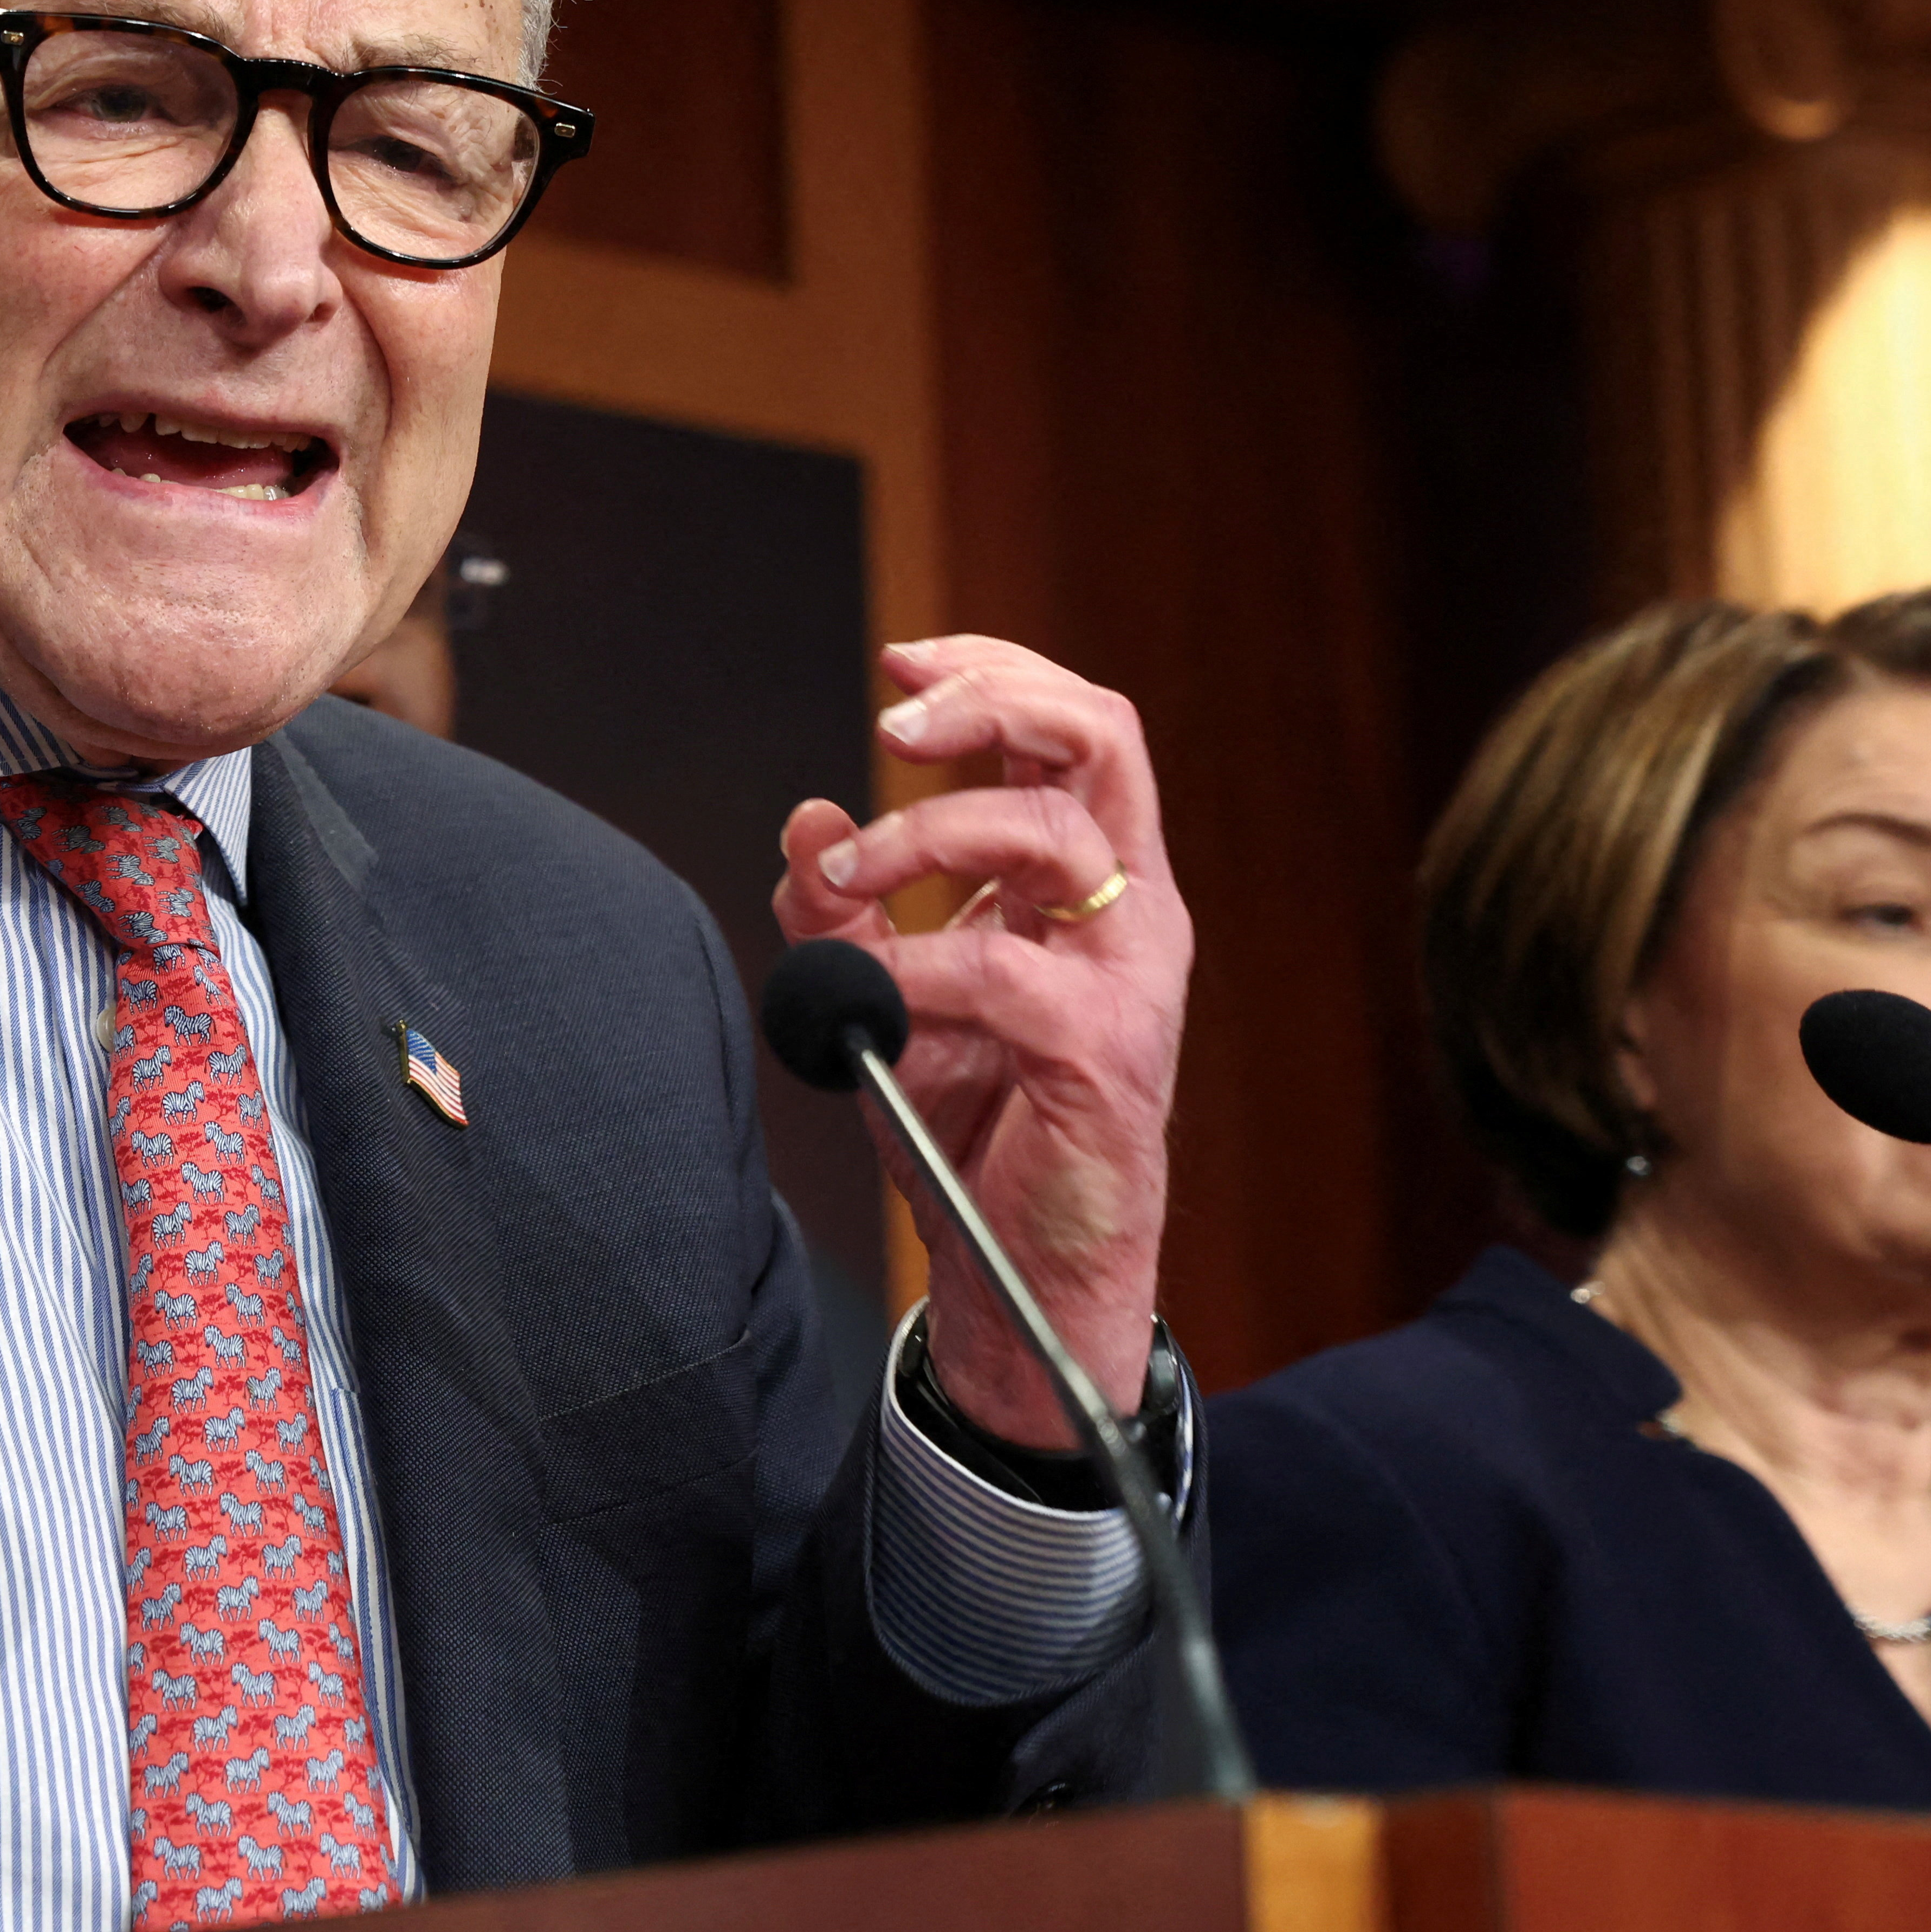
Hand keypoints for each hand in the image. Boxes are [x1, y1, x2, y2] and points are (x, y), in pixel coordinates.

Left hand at [769, 636, 1188, 1444]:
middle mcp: (1129, 908)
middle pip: (1099, 736)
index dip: (991, 673)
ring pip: (1055, 832)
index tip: (902, 660)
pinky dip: (917, 966)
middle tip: (894, 721)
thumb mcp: (884, 1001)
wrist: (1023, 1271)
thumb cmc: (973, 1128)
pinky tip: (872, 997)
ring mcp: (1129, 975)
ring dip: (928, 830)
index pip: (1070, 728)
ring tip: (845, 876)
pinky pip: (1005, 970)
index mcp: (1090, 880)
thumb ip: (841, 916)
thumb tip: (801, 819)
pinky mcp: (1106, 1051)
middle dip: (992, 699)